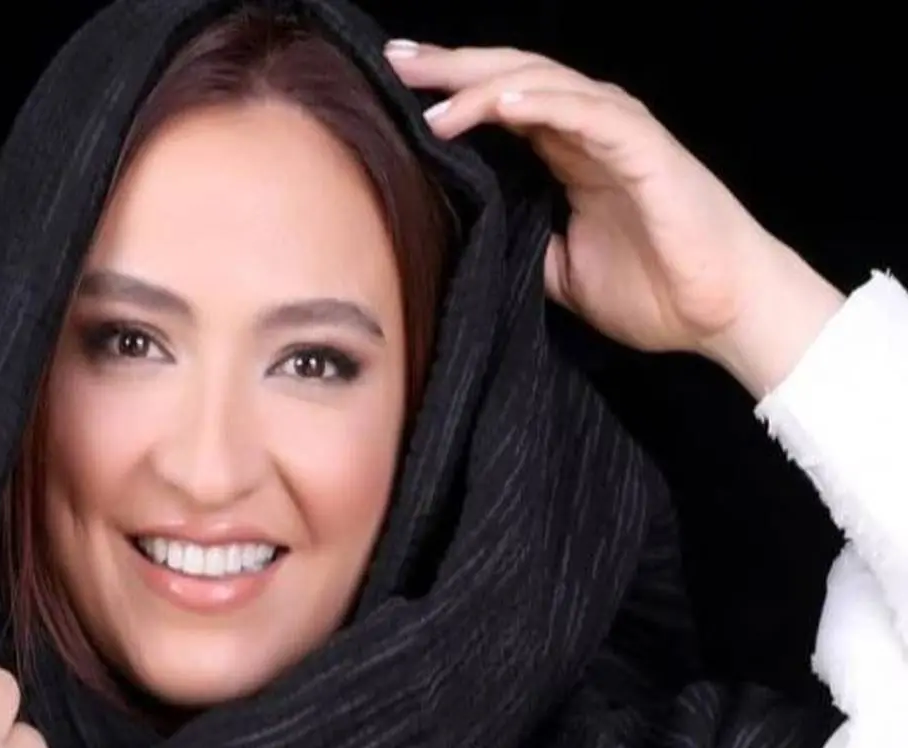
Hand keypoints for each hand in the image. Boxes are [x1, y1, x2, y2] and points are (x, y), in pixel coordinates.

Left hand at [385, 41, 842, 394]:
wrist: (724, 315)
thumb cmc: (656, 290)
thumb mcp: (562, 271)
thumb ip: (522, 242)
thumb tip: (469, 238)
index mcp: (570, 153)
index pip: (502, 105)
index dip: (450, 92)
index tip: (394, 86)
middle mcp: (592, 131)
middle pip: (513, 79)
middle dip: (452, 69)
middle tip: (396, 60)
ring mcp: (621, 135)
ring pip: (545, 85)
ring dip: (485, 84)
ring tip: (431, 93)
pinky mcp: (648, 152)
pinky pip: (590, 115)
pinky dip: (545, 102)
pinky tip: (500, 101)